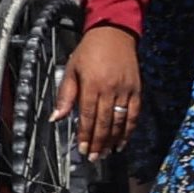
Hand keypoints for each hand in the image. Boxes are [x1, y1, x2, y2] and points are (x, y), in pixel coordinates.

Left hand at [52, 25, 139, 160]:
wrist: (113, 34)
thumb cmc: (88, 51)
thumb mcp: (71, 69)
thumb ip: (65, 95)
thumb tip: (56, 118)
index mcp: (91, 84)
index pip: (88, 115)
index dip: (85, 135)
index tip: (82, 149)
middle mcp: (110, 89)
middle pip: (104, 122)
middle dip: (98, 142)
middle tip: (94, 158)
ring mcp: (126, 90)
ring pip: (120, 121)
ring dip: (113, 140)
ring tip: (106, 153)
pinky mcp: (137, 90)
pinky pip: (134, 115)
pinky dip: (129, 130)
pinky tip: (123, 141)